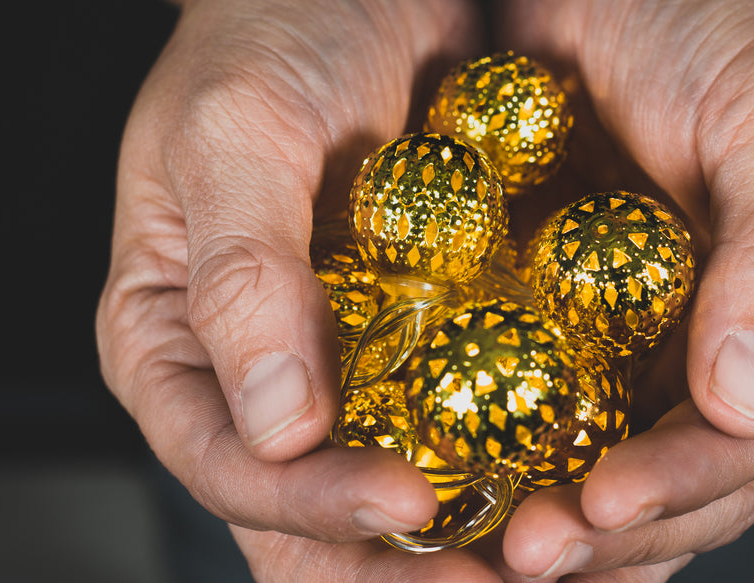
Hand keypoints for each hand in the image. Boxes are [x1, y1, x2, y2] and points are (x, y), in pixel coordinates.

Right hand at [96, 0, 502, 579]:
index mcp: (180, 344)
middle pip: (316, 517)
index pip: (233, 467)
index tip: (405, 500)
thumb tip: (275, 428)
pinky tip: (574, 486)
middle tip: (503, 575)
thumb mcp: (239, 131)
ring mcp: (347, 367)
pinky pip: (464, 428)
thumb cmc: (274, 32)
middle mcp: (262, 376)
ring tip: (553, 551)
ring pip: (398, 490)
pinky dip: (513, 469)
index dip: (312, 505)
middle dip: (405, 563)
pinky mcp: (425, 341)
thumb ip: (242, 274)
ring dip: (471, 538)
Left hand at [493, 0, 753, 578]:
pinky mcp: (591, 336)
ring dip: (562, 520)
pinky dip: (526, 465)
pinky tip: (477, 495)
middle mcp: (750, 352)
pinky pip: (563, 419)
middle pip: (698, 479)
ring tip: (490, 547)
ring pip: (626, 468)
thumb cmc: (709, 23)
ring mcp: (666, 351)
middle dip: (615, 527)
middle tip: (526, 552)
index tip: (605, 503)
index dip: (687, 481)